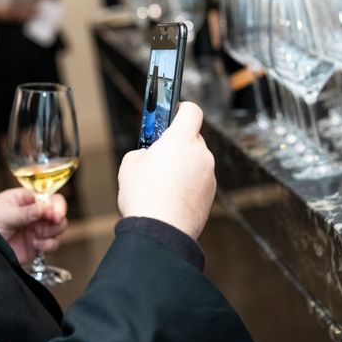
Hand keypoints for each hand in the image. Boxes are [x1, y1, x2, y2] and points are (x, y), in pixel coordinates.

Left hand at [0, 188, 66, 264]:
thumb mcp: (6, 213)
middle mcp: (35, 214)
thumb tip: (45, 208)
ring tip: (37, 236)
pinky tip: (35, 244)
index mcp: (28, 200)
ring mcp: (36, 230)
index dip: (56, 205)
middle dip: (58, 219)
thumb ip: (26, 212)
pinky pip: (52, 244)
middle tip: (53, 221)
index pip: (50, 198)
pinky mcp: (36, 246)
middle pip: (58, 214)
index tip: (55, 213)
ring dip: (52, 232)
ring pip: (58, 229)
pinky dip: (47, 245)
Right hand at [116, 102, 215, 240]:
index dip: (182, 108)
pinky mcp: (210, 193)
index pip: (191, 110)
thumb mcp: (130, 165)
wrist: (160, 233)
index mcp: (181, 140)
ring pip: (196, 160)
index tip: (172, 112)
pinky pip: (199, 179)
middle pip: (192, 137)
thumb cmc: (144, 197)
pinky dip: (188, 183)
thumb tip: (150, 155)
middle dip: (178, 143)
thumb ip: (144, 151)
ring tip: (162, 183)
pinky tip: (171, 197)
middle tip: (160, 155)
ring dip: (183, 165)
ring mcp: (208, 174)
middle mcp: (200, 154)